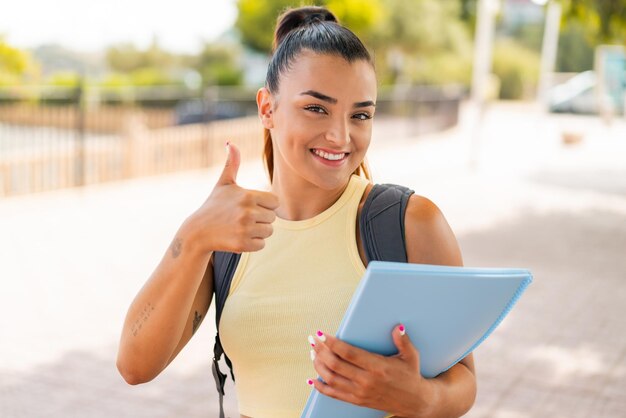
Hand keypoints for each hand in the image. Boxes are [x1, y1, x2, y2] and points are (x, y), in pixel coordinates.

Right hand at [189, 142, 278, 253]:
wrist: (197, 232)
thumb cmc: (213, 205)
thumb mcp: (223, 184)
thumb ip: (231, 164)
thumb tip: (231, 143)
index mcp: (248, 195)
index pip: (275, 202)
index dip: (264, 204)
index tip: (249, 205)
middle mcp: (247, 212)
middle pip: (272, 218)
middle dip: (261, 219)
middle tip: (242, 218)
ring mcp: (245, 229)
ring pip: (268, 231)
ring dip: (258, 231)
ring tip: (240, 227)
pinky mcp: (242, 244)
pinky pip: (261, 244)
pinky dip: (253, 243)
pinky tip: (238, 237)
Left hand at [308, 326, 435, 417]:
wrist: (414, 402)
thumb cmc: (411, 376)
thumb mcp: (411, 357)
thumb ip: (403, 341)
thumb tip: (398, 327)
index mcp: (378, 367)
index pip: (349, 353)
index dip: (332, 343)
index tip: (321, 333)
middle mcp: (366, 381)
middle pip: (335, 365)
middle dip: (320, 351)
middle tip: (312, 340)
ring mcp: (360, 392)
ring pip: (331, 378)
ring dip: (318, 365)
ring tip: (313, 353)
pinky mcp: (357, 401)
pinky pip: (334, 394)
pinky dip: (320, 387)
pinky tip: (312, 379)